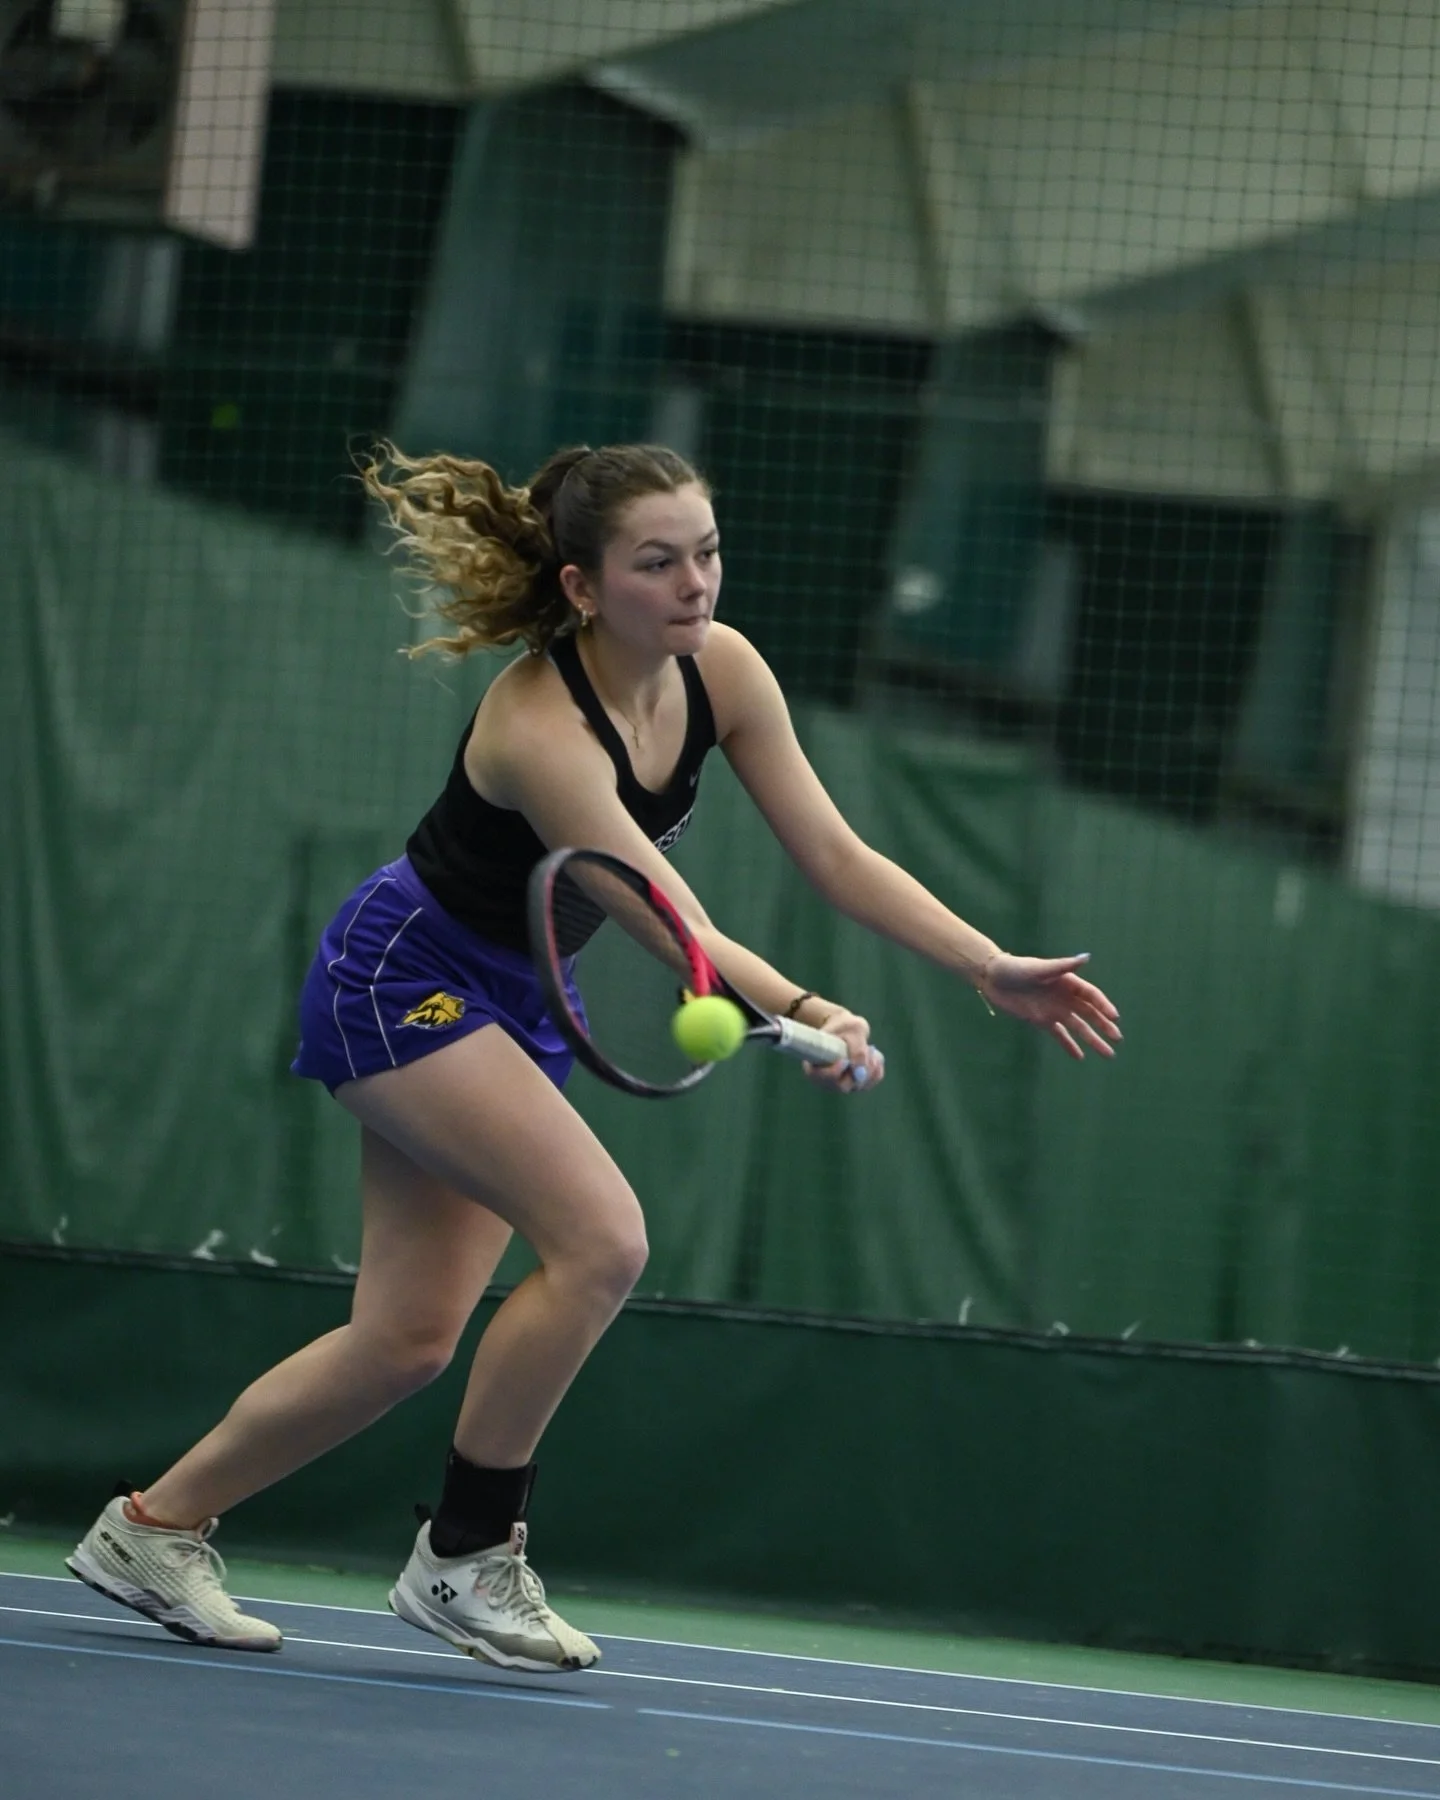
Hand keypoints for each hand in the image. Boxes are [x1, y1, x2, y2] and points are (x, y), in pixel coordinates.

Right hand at [803, 1006, 885, 1093]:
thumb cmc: (845, 1026)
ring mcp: (841, 1083)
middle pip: (842, 1086)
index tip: (844, 1060)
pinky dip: (876, 1071)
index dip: (833, 1073)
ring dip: (869, 1069)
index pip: (820, 1078)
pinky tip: (875, 1057)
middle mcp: (826, 1080)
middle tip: (867, 1051)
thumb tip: (860, 1073)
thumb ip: (857, 1050)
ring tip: (870, 1049)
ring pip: (858, 1086)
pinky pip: (869, 1084)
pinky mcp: (855, 1084)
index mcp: (814, 1065)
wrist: (848, 1028)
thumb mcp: (852, 1031)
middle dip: (858, 1070)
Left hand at [982, 954, 1120, 1059]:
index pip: (1091, 995)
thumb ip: (1063, 966)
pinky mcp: (1041, 1020)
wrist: (993, 979)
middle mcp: (1064, 997)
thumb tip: (1086, 957)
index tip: (1114, 1018)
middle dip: (1104, 1026)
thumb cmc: (1017, 969)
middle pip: (1089, 1014)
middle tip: (1117, 1039)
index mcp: (1067, 982)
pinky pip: (1059, 1035)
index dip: (1103, 1006)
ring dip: (1092, 1040)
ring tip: (1107, 1054)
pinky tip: (1080, 1057)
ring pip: (1078, 1027)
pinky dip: (1069, 1046)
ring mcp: (1054, 1010)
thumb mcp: (1040, 968)